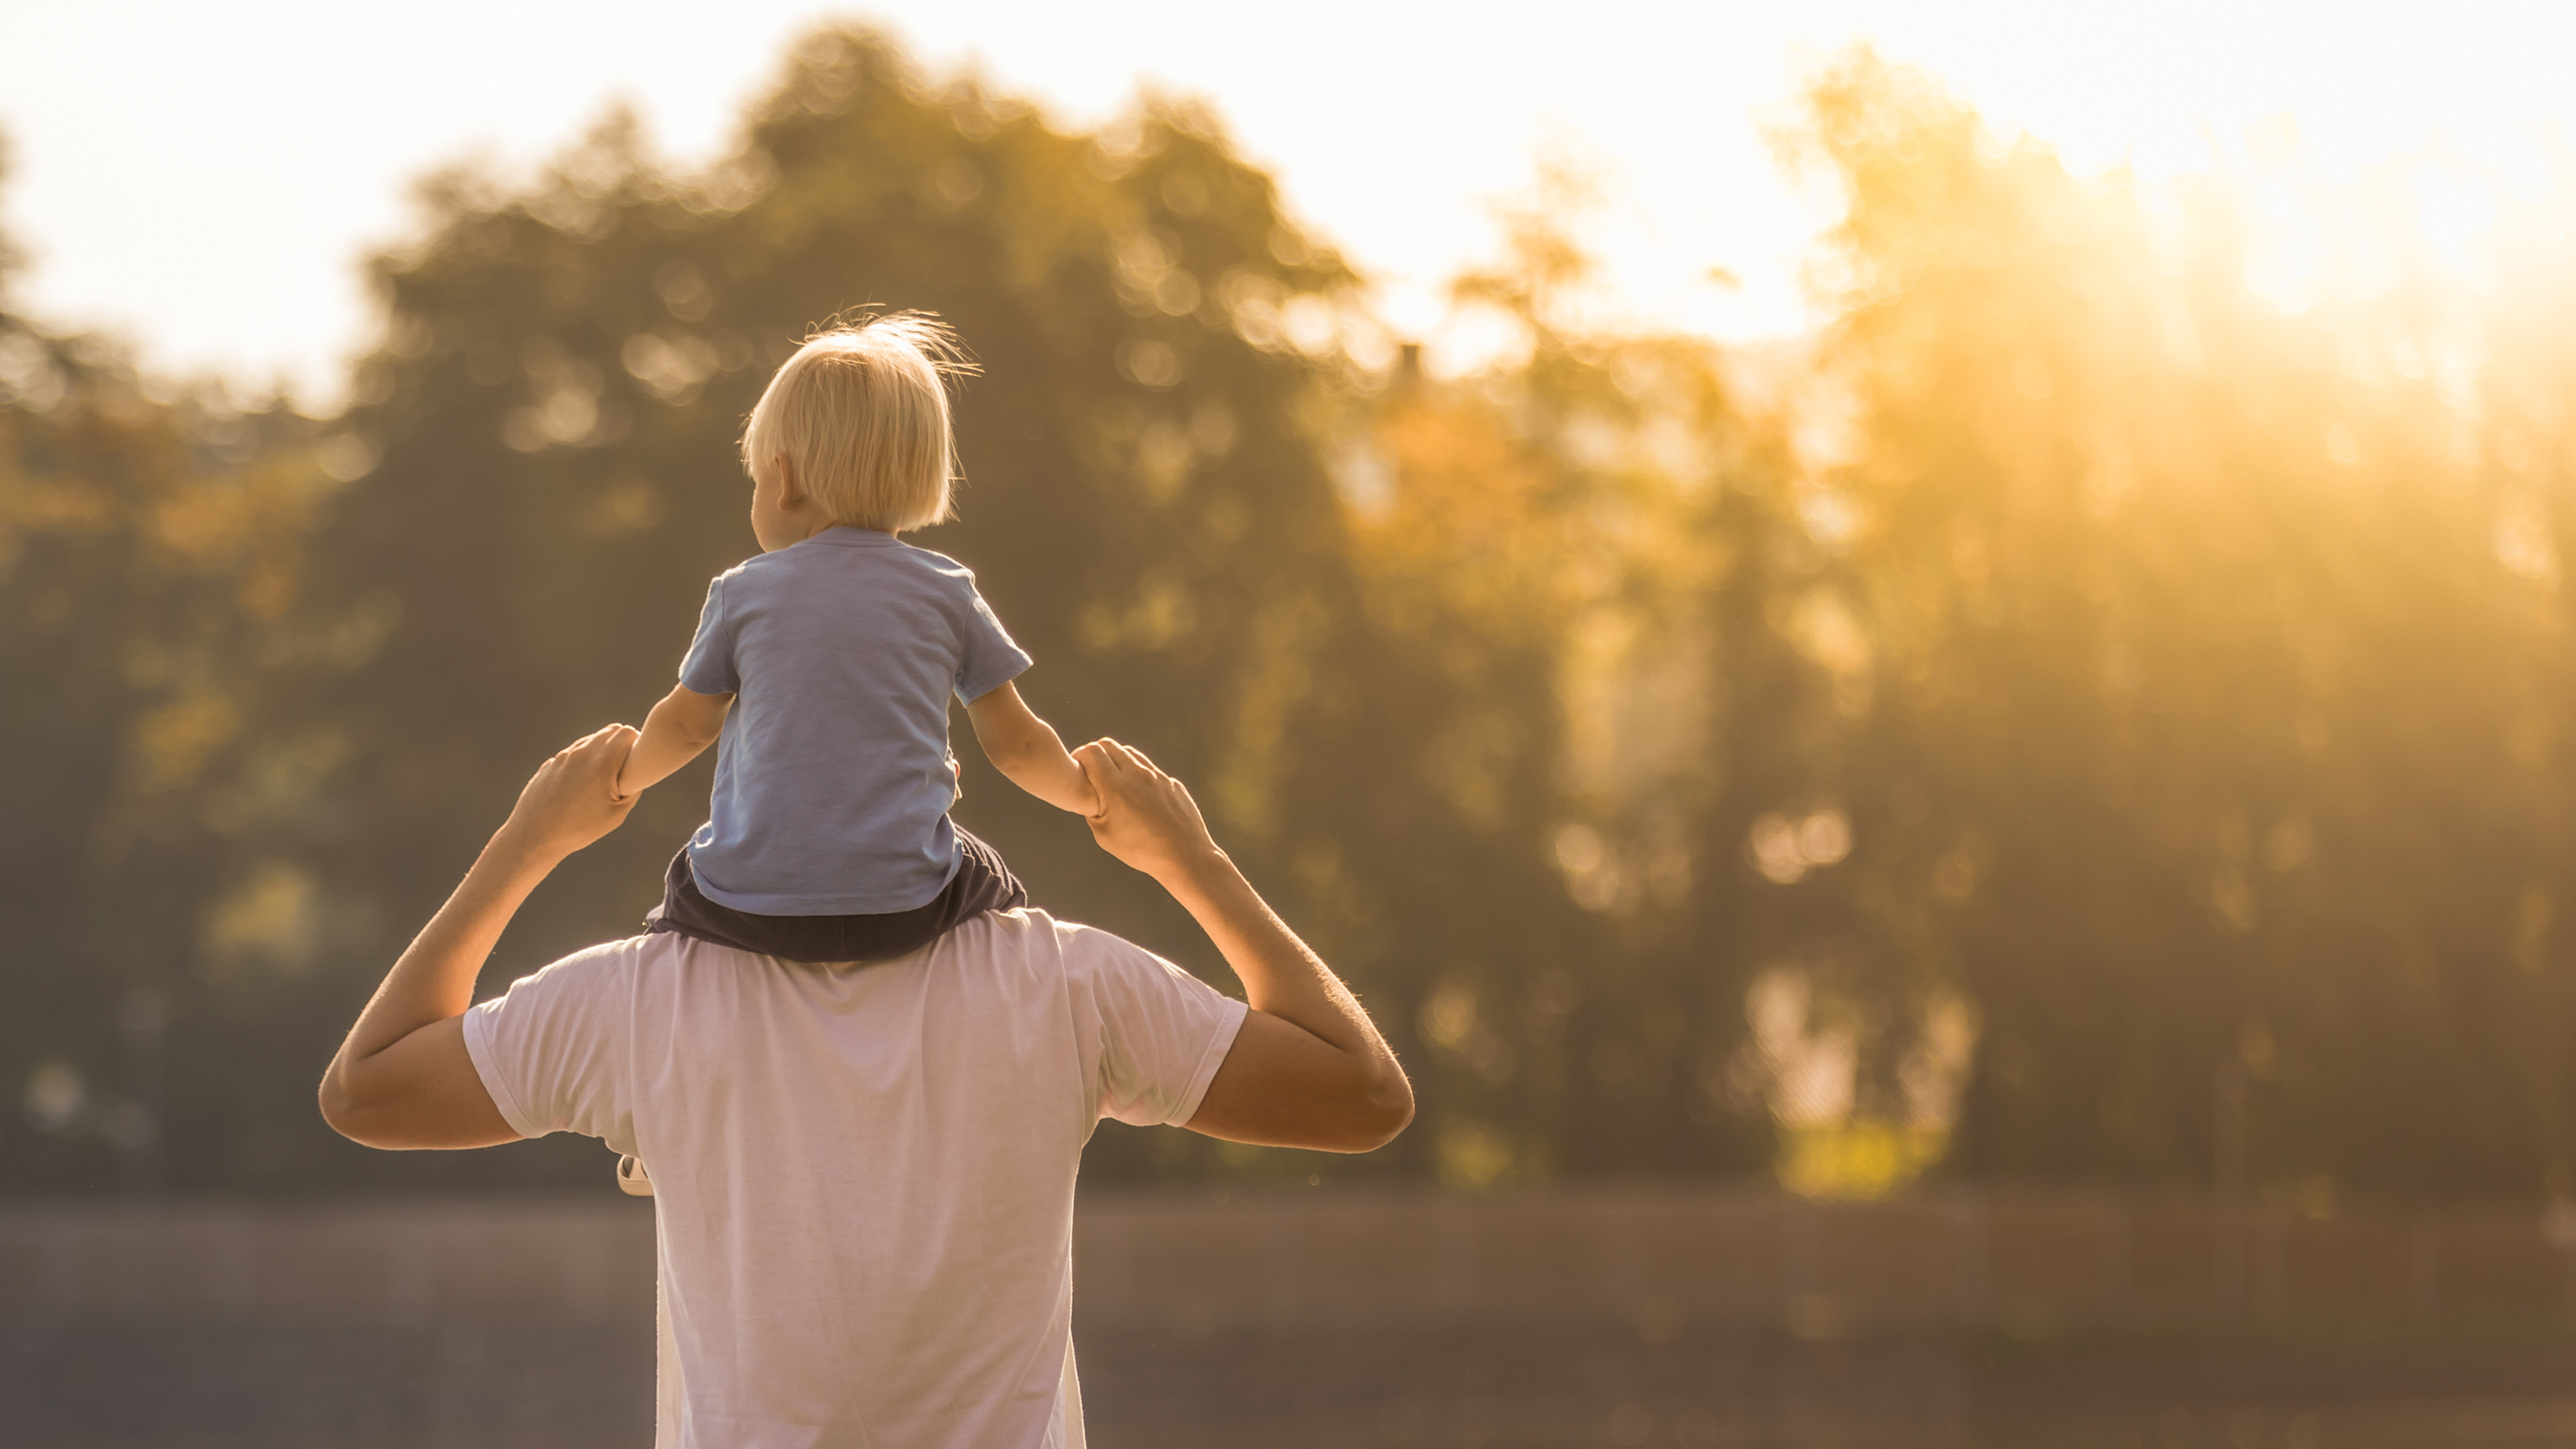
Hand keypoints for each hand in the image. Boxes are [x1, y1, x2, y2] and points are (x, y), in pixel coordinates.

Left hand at [500, 725, 642, 861]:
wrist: (535, 836)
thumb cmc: (579, 828)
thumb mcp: (617, 813)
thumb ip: (632, 787)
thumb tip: (638, 772)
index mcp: (602, 762)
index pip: (627, 733)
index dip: (636, 745)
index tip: (635, 763)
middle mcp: (582, 753)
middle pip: (610, 732)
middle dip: (621, 745)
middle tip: (622, 769)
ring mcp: (563, 757)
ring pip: (590, 741)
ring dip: (601, 752)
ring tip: (599, 781)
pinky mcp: (550, 764)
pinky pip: (573, 754)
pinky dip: (582, 763)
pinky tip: (579, 788)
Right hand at [1075, 739, 1220, 883]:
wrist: (1185, 856)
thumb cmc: (1141, 850)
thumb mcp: (1104, 835)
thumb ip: (1092, 809)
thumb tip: (1090, 796)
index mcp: (1115, 786)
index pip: (1091, 752)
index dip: (1079, 757)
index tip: (1077, 769)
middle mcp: (1137, 774)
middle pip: (1110, 746)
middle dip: (1096, 754)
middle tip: (1092, 771)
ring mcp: (1158, 776)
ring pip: (1131, 754)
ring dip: (1118, 761)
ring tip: (1115, 783)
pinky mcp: (1173, 783)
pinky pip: (1151, 771)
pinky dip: (1139, 776)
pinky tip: (1140, 799)